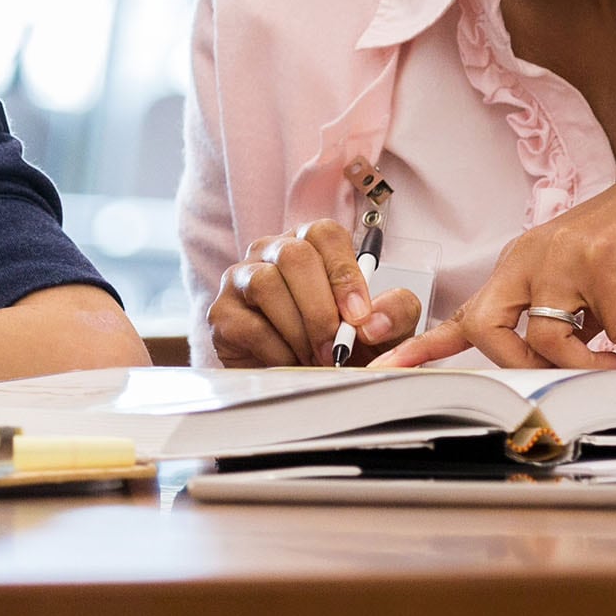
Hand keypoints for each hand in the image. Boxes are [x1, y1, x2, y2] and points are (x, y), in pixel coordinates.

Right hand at [206, 218, 424, 367]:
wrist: (305, 382)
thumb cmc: (343, 343)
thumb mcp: (381, 327)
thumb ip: (394, 312)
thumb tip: (372, 320)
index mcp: (311, 243)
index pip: (324, 234)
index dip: (344, 273)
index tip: (358, 316)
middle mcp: (272, 251)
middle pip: (293, 255)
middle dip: (319, 308)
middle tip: (336, 346)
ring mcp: (241, 278)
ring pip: (266, 285)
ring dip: (298, 329)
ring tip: (315, 358)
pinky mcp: (221, 313)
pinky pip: (248, 324)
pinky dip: (277, 350)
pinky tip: (290, 362)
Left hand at [385, 153, 615, 370]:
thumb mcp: (584, 285)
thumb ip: (562, 320)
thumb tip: (554, 364)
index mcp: (520, 265)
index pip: (465, 313)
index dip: (425, 345)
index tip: (387, 368)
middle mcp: (530, 258)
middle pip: (489, 329)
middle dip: (520, 365)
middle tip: (566, 372)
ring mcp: (562, 256)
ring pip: (548, 337)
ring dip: (591, 363)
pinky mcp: (602, 258)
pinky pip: (615, 328)